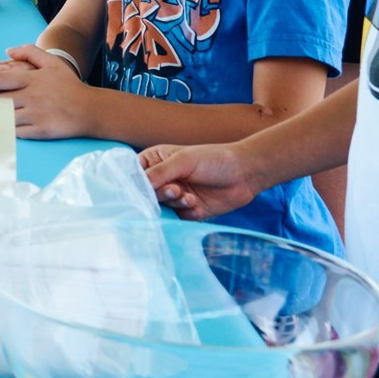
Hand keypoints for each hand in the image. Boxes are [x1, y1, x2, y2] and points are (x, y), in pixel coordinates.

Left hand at [0, 45, 92, 137]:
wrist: (90, 109)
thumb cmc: (70, 85)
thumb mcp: (52, 63)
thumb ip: (30, 52)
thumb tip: (7, 51)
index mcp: (32, 79)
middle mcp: (31, 97)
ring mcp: (35, 115)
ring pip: (5, 116)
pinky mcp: (40, 131)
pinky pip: (16, 131)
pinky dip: (10, 128)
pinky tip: (11, 125)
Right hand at [140, 141, 262, 219]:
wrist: (244, 174)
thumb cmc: (213, 159)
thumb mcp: (183, 161)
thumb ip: (159, 173)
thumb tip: (138, 186)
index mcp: (156, 161)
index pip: (135, 175)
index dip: (136, 184)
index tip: (142, 191)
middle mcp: (163, 179)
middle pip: (147, 194)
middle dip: (162, 194)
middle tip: (176, 190)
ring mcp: (175, 195)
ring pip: (162, 208)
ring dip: (177, 204)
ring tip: (190, 198)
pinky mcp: (188, 210)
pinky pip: (179, 218)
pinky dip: (188, 213)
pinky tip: (198, 206)